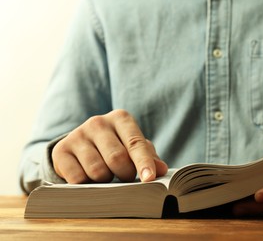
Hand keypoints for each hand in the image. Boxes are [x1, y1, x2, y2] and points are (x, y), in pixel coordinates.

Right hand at [52, 109, 167, 183]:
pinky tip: (88, 177)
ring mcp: (77, 134)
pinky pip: (78, 178)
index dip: (143, 162)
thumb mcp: (133, 148)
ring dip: (105, 180)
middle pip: (116, 158)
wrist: (81, 146)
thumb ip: (149, 157)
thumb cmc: (116, 146)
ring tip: (107, 175)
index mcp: (121, 118)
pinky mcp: (61, 150)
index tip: (149, 178)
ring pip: (97, 170)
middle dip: (125, 174)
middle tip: (126, 178)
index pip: (136, 143)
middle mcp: (98, 122)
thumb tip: (161, 170)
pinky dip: (87, 185)